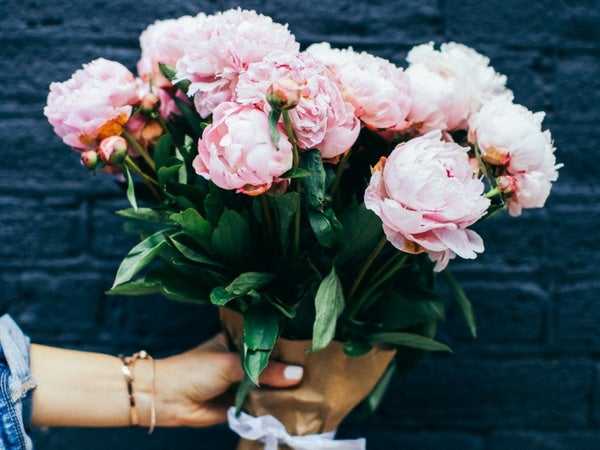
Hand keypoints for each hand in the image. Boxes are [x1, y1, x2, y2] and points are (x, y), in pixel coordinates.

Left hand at [135, 333, 303, 427]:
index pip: (267, 337)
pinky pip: (262, 403)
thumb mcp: (231, 365)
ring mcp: (242, 382)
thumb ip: (264, 370)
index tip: (310, 343)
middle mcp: (242, 359)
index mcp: (237, 340)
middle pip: (270, 362)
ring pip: (268, 383)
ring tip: (314, 384)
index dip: (286, 341)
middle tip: (318, 366)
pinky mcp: (241, 403)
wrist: (167, 400)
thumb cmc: (194, 371)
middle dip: (288, 366)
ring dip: (283, 387)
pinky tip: (296, 403)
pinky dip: (274, 404)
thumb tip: (297, 375)